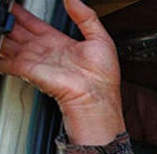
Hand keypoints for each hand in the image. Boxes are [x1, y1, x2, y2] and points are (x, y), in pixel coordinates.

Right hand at [0, 0, 124, 143]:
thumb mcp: (100, 39)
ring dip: (1, 35)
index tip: (14, 5)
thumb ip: (85, 16)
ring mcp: (35, 60)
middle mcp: (45, 51)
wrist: (96, 97)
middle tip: (0, 12)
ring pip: (8, 43)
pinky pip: (5, 61)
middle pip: (18, 32)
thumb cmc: (102, 76)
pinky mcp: (28, 70)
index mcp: (60, 42)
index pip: (34, 23)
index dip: (22, 14)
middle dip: (7, 22)